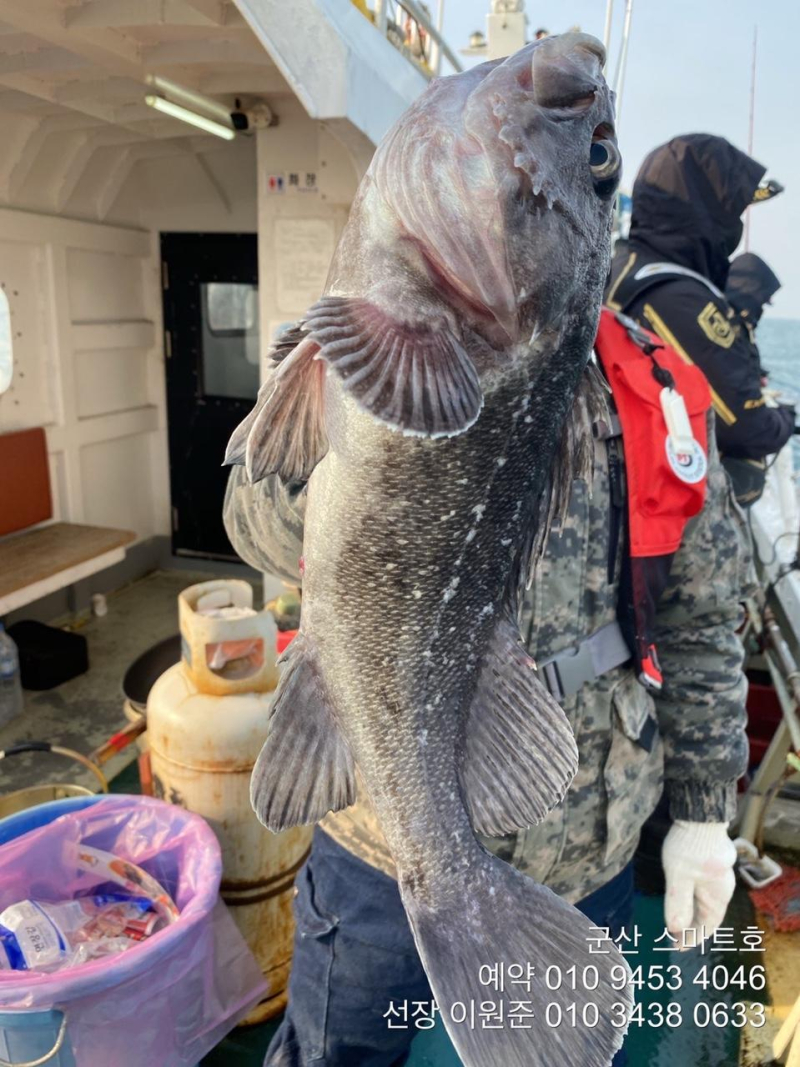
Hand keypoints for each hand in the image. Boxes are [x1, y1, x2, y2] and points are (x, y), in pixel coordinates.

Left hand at [661, 821, 736, 947]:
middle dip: (691, 928)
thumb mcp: (679, 875)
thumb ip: (678, 902)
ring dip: (691, 914)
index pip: (707, 926)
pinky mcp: (710, 864)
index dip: (692, 938)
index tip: (677, 947)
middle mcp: (721, 888)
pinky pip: (703, 889)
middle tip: (673, 937)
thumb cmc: (689, 846)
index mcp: (717, 896)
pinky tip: (682, 897)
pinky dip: (692, 899)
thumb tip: (675, 929)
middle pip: (707, 916)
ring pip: (705, 902)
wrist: (699, 814)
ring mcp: (717, 875)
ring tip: (676, 922)